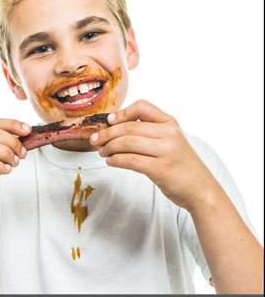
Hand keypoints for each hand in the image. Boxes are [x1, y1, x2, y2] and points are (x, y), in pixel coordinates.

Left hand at [90, 100, 217, 211]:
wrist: (200, 189)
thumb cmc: (180, 166)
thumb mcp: (170, 141)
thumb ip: (149, 132)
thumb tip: (114, 127)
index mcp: (171, 123)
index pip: (142, 107)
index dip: (121, 112)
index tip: (108, 121)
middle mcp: (169, 134)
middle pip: (129, 127)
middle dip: (107, 133)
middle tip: (95, 140)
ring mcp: (166, 151)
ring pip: (127, 143)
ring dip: (109, 147)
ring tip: (103, 152)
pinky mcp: (160, 169)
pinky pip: (130, 160)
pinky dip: (115, 160)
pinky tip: (111, 162)